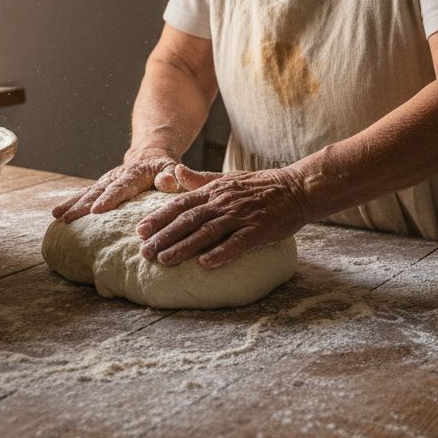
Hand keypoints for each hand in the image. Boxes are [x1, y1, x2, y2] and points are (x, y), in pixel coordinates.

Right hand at [52, 148, 187, 222]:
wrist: (149, 155)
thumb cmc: (164, 167)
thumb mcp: (171, 168)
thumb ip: (170, 176)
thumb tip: (168, 181)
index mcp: (133, 175)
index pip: (121, 188)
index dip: (109, 199)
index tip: (97, 210)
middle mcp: (115, 177)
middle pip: (98, 192)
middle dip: (83, 206)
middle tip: (70, 219)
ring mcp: (105, 182)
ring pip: (87, 194)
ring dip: (72, 206)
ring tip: (58, 217)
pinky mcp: (100, 187)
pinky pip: (83, 196)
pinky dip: (70, 204)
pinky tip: (56, 215)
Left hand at [135, 165, 311, 268]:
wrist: (297, 188)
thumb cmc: (261, 186)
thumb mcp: (228, 179)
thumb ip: (201, 179)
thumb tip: (176, 173)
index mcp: (215, 191)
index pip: (181, 204)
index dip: (159, 218)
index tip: (140, 230)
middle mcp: (224, 202)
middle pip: (188, 219)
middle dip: (164, 236)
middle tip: (144, 252)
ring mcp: (241, 216)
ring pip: (207, 232)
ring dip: (184, 246)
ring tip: (165, 260)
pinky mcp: (259, 230)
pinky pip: (237, 243)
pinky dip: (221, 253)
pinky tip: (205, 264)